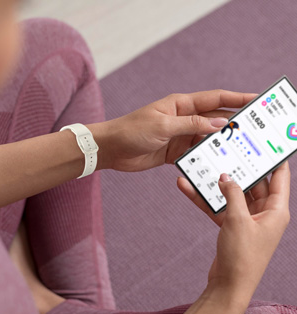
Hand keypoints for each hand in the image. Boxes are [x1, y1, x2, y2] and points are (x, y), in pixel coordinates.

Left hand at [90, 90, 256, 171]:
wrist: (112, 149)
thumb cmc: (132, 130)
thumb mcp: (163, 125)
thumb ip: (192, 124)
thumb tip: (220, 123)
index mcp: (181, 104)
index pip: (214, 98)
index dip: (236, 98)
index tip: (255, 99)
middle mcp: (183, 118)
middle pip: (214, 118)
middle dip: (232, 123)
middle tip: (254, 129)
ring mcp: (179, 135)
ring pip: (206, 137)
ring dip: (219, 142)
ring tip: (239, 148)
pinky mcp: (174, 151)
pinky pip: (194, 153)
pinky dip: (204, 156)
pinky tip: (216, 161)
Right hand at [178, 162, 290, 302]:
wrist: (229, 284)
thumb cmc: (242, 255)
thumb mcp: (237, 220)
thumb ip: (232, 194)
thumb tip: (226, 176)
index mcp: (275, 211)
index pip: (280, 178)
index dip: (276, 160)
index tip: (269, 144)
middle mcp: (264, 214)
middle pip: (254, 184)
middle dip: (241, 168)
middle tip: (230, 150)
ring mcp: (248, 220)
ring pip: (234, 195)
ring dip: (218, 184)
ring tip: (205, 167)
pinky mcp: (233, 226)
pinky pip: (221, 207)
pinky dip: (207, 199)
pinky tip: (190, 188)